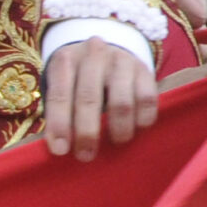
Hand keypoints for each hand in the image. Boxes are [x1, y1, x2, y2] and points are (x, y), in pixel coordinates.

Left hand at [43, 40, 157, 160]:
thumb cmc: (79, 79)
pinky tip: (136, 129)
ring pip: (121, 101)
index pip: (59, 95)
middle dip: (87, 132)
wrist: (109, 51)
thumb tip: (60, 149)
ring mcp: (120, 62)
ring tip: (115, 142)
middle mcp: (92, 57)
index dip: (59, 124)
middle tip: (86, 156)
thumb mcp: (62, 85)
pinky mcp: (144, 70)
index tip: (60, 150)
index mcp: (65, 61)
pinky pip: (147, 99)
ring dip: (118, 128)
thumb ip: (59, 112)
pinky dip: (142, 119)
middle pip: (89, 98)